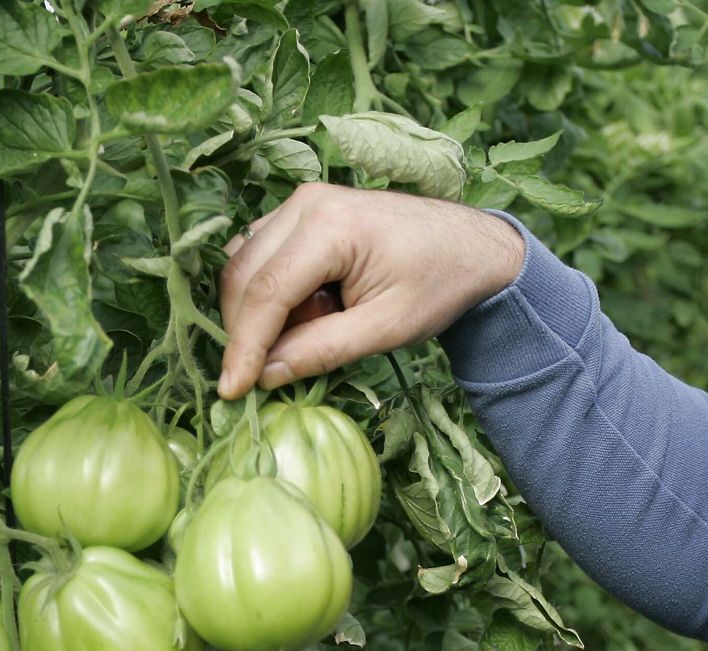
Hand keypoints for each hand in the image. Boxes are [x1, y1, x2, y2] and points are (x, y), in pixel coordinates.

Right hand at [217, 184, 526, 398]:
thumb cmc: (440, 283)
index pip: (265, 293)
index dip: (244, 346)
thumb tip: (265, 375)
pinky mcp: (303, 212)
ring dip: (256, 311)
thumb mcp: (387, 328)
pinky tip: (306, 313)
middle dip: (245, 330)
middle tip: (269, 371)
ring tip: (304, 334)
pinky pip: (261, 255)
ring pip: (244, 264)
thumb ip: (323, 350)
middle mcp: (305, 203)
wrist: (474, 246)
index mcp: (330, 225)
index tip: (232, 390)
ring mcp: (301, 203)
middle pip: (242, 275)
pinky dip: (268, 293)